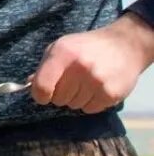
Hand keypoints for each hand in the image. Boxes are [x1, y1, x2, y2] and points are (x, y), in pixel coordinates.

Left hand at [32, 14, 153, 112]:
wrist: (125, 45)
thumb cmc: (87, 47)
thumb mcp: (61, 47)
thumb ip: (44, 66)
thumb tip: (29, 84)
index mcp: (63, 54)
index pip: (41, 87)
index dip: (39, 94)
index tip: (43, 94)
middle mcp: (80, 67)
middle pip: (58, 99)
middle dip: (61, 94)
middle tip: (72, 82)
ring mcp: (97, 81)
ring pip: (74, 105)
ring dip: (77, 98)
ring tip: (87, 82)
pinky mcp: (111, 93)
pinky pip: (90, 109)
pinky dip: (91, 102)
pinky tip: (98, 88)